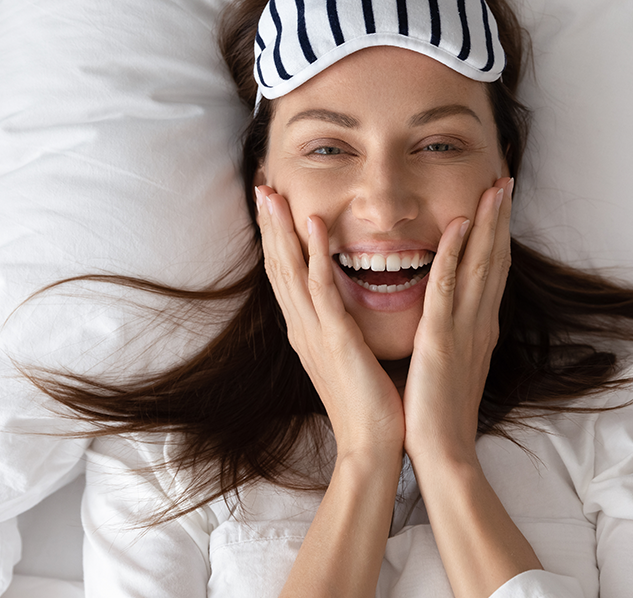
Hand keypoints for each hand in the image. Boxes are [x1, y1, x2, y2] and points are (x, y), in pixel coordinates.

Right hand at [254, 185, 404, 461]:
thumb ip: (340, 329)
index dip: (277, 238)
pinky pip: (321, 290)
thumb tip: (341, 310)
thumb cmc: (368, 405)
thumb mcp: (347, 358)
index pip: (286, 275)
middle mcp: (303, 328)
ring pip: (291, 271)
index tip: (271, 205)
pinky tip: (313, 225)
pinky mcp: (334, 340)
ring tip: (273, 195)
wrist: (372, 446)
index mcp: (308, 331)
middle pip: (278, 266)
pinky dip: (313, 256)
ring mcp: (315, 333)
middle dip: (269, 226)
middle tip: (260, 186)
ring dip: (281, 230)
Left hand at [402, 177, 513, 465]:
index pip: (491, 272)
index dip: (496, 235)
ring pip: (481, 265)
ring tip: (494, 187)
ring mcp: (465, 329)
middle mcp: (479, 323)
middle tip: (504, 179)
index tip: (498, 203)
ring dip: (487, 224)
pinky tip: (460, 227)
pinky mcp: (441, 339)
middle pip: (495, 259)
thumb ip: (452, 335)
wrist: (441, 452)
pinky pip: (449, 288)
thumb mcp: (450, 364)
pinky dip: (456, 255)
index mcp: (478, 328)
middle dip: (500, 218)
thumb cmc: (439, 414)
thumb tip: (446, 317)